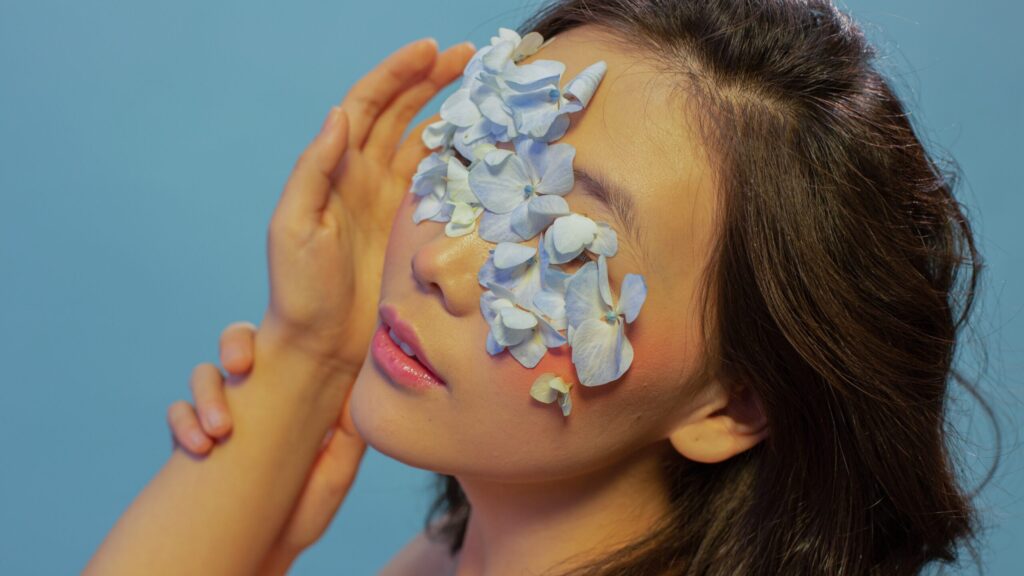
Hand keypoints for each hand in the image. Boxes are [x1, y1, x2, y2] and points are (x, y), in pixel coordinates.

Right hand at [167, 321, 367, 566]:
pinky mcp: (191, 441)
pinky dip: (184, 423)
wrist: (259, 558)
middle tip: (241, 365)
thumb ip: (345, 436)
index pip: (285, 348)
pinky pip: (178, 414)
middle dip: (235, 344)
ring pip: (205, 376)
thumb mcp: (332, 477)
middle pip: (239, 346)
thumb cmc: (301, 515)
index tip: (288, 343)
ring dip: (207, 393)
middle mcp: (255, 397)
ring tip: (219, 429)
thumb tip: (360, 391)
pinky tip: (199, 448)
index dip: (287, 336)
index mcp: (292, 395)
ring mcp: (221, 415)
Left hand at [259, 37, 475, 381]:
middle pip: (401, 113)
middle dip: (431, 80)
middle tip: (469, 57)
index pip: (369, 105)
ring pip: (421, 142)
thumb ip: (315, 168)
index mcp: (335, 168)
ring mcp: (389, 202)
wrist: (320, 346)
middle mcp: (363, 177)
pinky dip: (456, 160)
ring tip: (482, 93)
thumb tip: (340, 114)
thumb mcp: (294, 225)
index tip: (432, 49)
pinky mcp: (409, 229)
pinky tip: (480, 147)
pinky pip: (436, 184)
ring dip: (447, 113)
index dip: (398, 73)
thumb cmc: (298, 289)